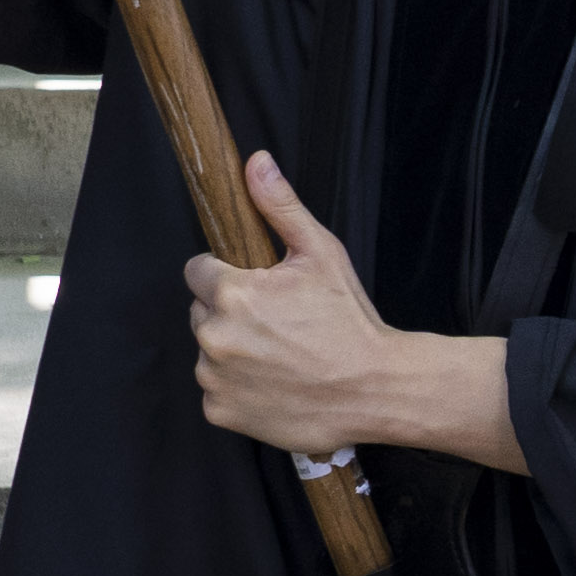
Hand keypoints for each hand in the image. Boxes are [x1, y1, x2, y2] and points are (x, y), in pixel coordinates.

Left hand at [183, 152, 411, 456]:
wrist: (377, 390)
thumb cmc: (351, 322)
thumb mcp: (323, 254)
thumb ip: (280, 208)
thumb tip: (255, 163)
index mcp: (233, 293)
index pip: (198, 272)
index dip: (228, 275)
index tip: (259, 288)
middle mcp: (215, 337)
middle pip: (202, 312)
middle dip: (232, 314)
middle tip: (279, 325)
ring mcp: (215, 378)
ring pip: (210, 353)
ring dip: (234, 353)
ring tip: (281, 357)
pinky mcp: (222, 411)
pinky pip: (217, 391)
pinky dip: (239, 390)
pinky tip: (276, 385)